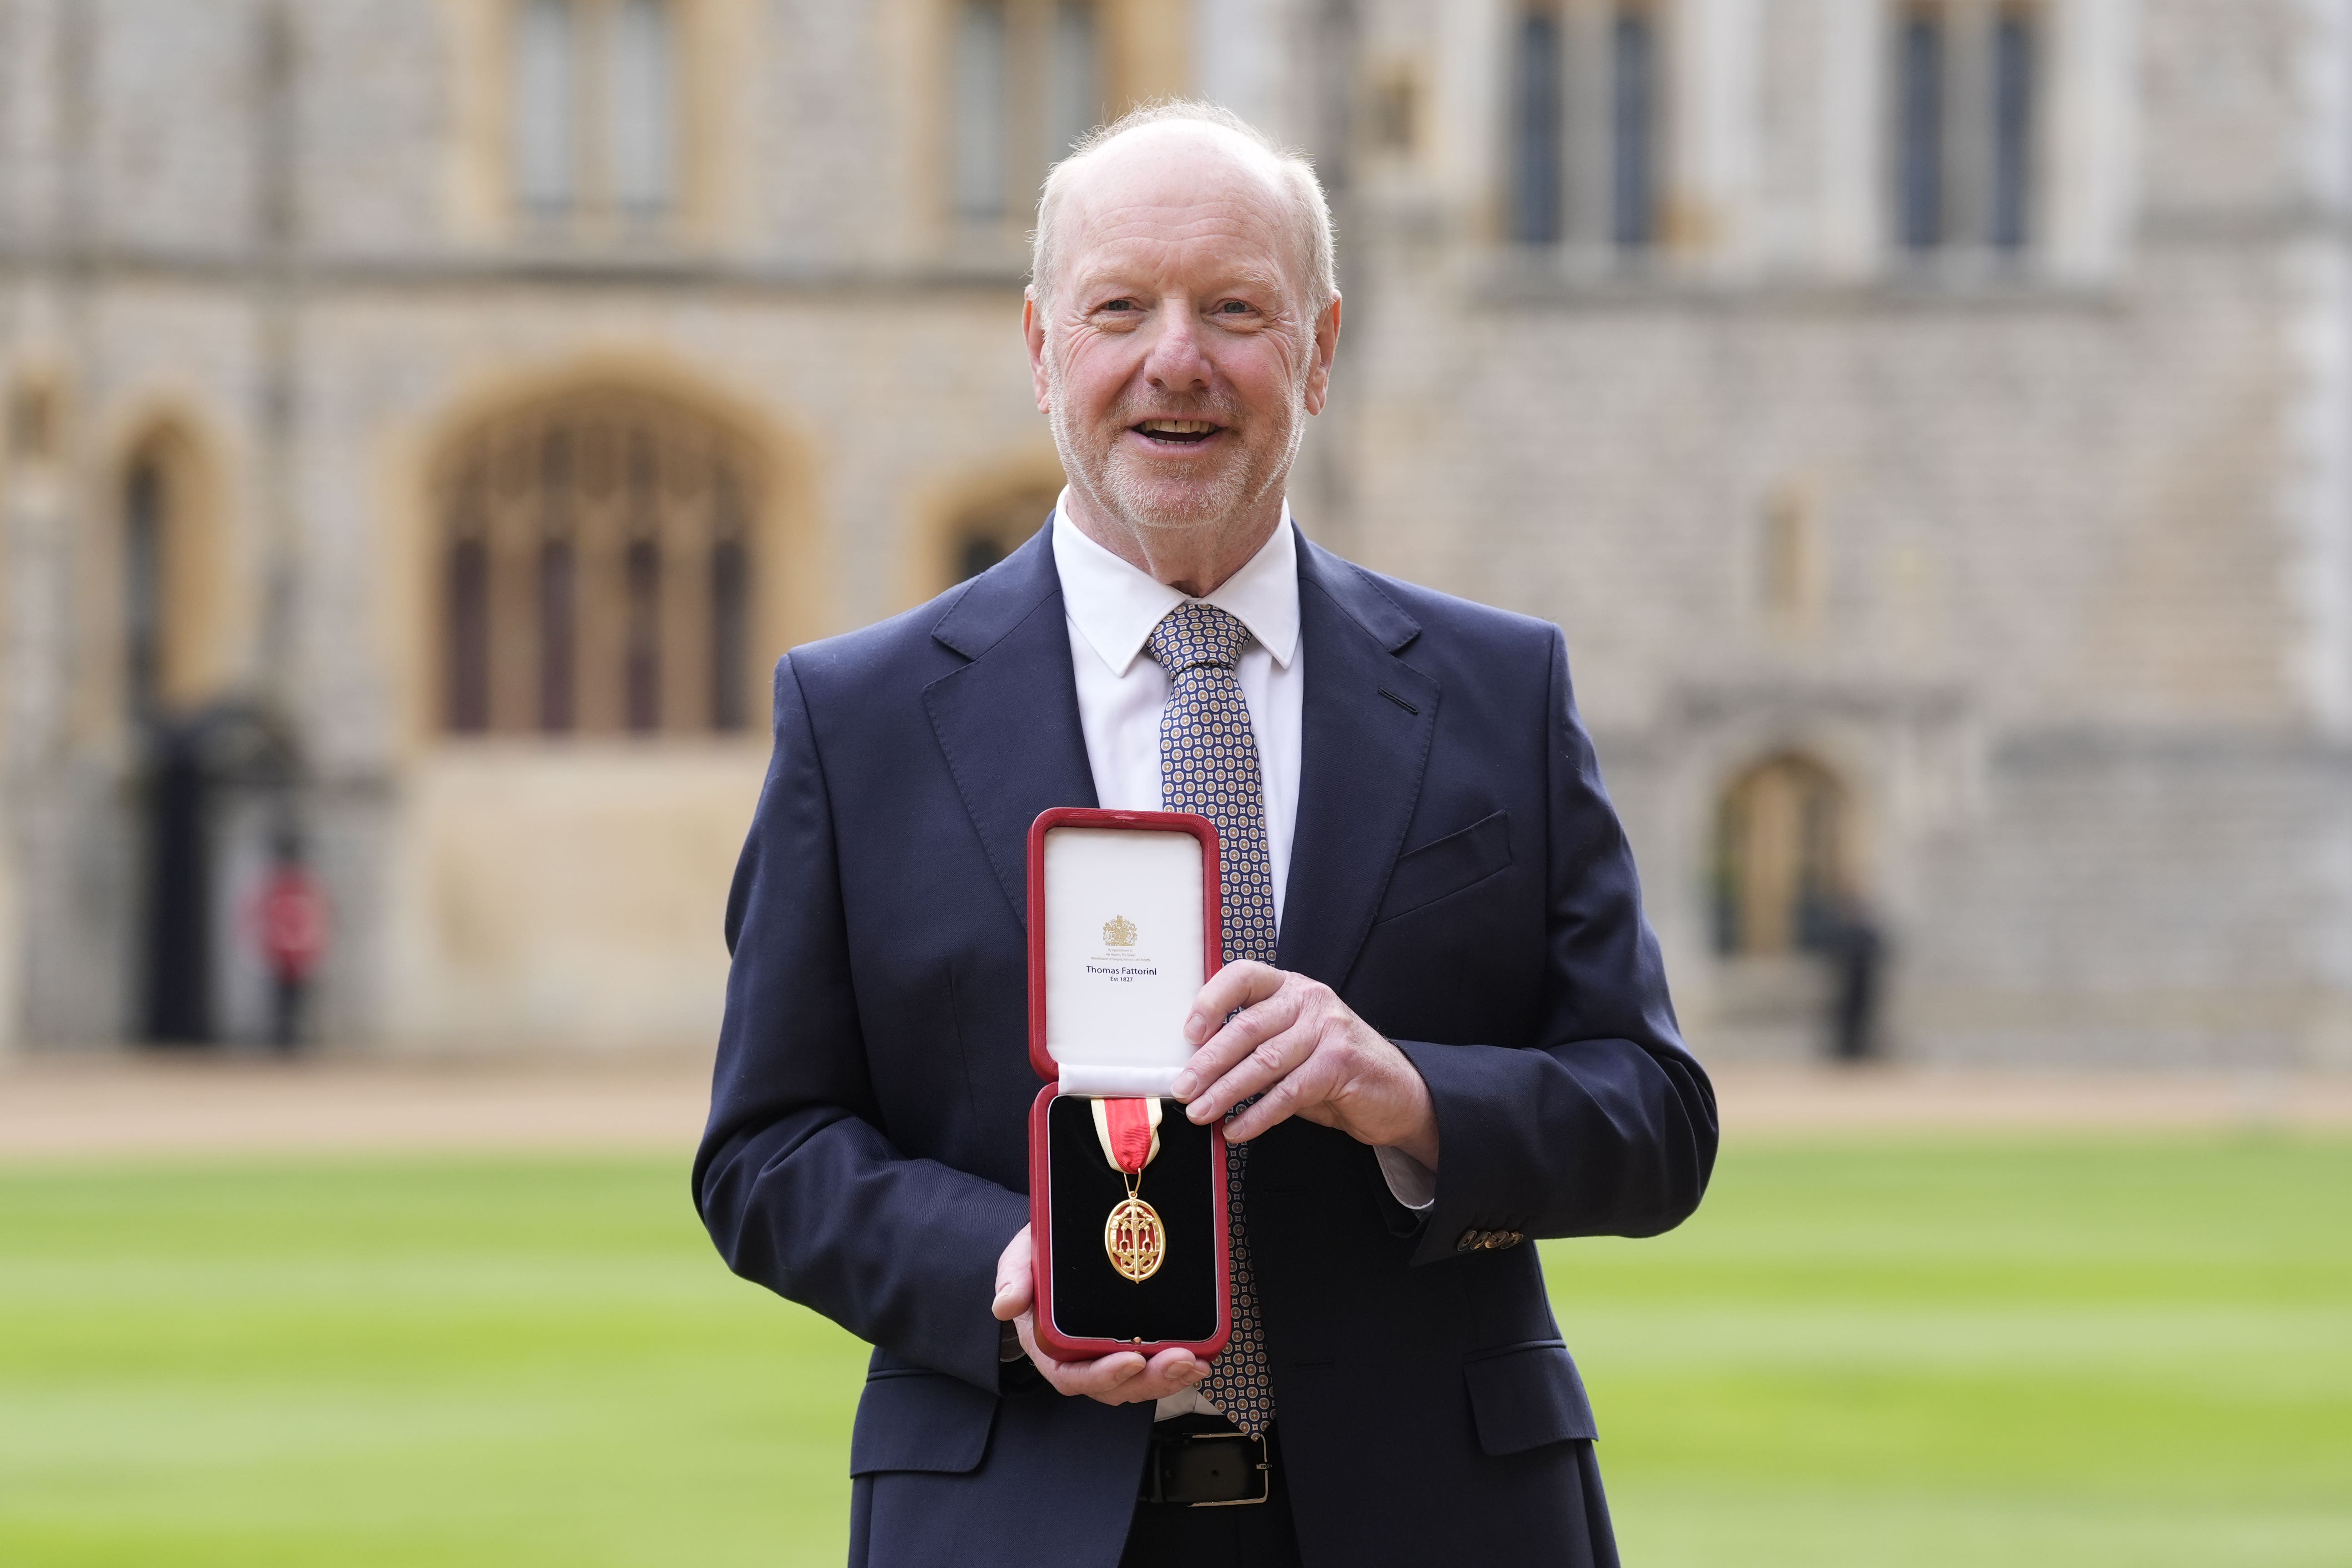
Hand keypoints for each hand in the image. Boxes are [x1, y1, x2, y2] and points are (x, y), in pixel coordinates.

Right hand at [991, 1224, 1208, 1404]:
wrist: (1059, 1248)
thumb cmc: (1039, 1260)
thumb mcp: (1020, 1260)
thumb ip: (1014, 1277)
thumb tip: (1005, 1303)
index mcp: (1050, 1347)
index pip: (1073, 1375)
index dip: (1102, 1375)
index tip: (1131, 1360)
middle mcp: (1081, 1359)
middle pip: (1115, 1386)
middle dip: (1150, 1379)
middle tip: (1180, 1359)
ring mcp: (1108, 1355)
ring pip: (1139, 1382)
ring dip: (1169, 1377)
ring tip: (1196, 1362)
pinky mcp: (1132, 1344)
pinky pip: (1154, 1367)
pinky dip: (1177, 1367)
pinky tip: (1201, 1357)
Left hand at [1172, 961, 1439, 1168]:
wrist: (1397, 1092)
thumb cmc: (1335, 1068)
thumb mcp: (1293, 1045)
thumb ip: (1255, 1046)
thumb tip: (1199, 1070)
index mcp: (1290, 988)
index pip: (1244, 976)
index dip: (1211, 1001)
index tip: (1188, 1032)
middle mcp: (1309, 1000)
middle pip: (1247, 1027)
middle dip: (1208, 1063)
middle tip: (1184, 1089)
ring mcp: (1328, 1029)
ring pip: (1264, 1061)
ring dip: (1226, 1091)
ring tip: (1201, 1113)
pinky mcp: (1341, 1063)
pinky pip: (1289, 1092)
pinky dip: (1258, 1115)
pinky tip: (1238, 1128)